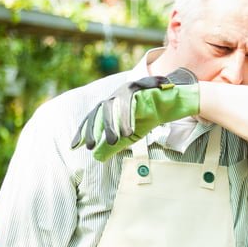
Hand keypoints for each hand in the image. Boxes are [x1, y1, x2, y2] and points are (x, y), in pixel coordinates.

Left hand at [71, 68, 198, 160]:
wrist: (173, 104)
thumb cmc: (149, 117)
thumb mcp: (130, 136)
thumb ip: (113, 146)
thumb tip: (96, 158)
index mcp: (110, 105)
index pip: (92, 118)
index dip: (83, 132)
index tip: (75, 147)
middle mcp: (115, 95)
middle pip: (99, 111)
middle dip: (94, 129)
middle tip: (91, 146)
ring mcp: (127, 90)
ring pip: (113, 106)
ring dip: (112, 124)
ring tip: (113, 142)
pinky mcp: (140, 88)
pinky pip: (131, 103)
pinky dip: (128, 117)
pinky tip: (128, 132)